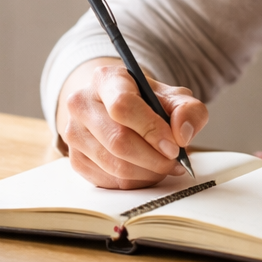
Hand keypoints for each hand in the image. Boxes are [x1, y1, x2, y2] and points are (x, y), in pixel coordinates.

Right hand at [56, 59, 208, 189]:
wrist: (117, 109)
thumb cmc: (146, 102)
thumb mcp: (173, 98)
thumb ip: (188, 110)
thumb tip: (182, 134)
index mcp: (105, 79)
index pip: (122, 106)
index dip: (151, 130)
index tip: (174, 146)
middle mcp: (81, 103)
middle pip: (118, 141)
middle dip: (154, 158)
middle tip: (175, 162)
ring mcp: (74, 133)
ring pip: (114, 166)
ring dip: (147, 173)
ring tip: (163, 165)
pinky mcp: (75, 160)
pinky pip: (109, 181)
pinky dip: (135, 182)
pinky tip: (146, 170)